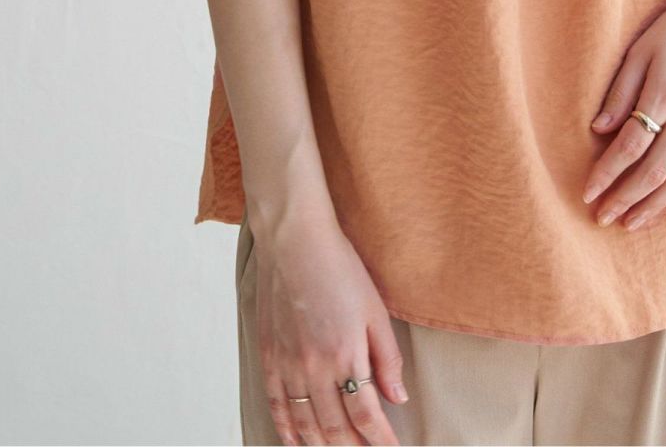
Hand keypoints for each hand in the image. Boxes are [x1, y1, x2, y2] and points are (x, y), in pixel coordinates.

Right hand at [251, 204, 408, 445]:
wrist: (294, 240)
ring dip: (321, 445)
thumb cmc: (340, 268)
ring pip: (305, 423)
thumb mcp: (375, 308)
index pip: (366, 415)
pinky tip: (295, 443)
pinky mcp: (268, 356)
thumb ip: (386, 357)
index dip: (380, 439)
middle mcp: (315, 368)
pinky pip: (276, 404)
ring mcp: (287, 365)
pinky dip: (286, 429)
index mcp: (346, 355)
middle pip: (335, 427)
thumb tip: (397, 398)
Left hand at [582, 0, 665, 230]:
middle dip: (625, 198)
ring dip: (656, 205)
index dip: (607, 173)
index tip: (587, 192)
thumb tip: (598, 130)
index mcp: (664, 94)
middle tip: (603, 218)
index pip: (630, 146)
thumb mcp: (641, 50)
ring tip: (633, 222)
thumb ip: (621, 91)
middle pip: (654, 171)